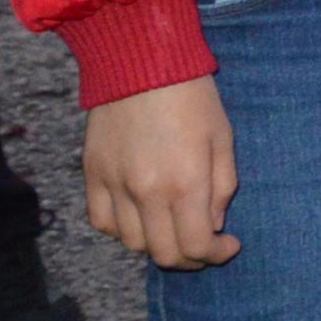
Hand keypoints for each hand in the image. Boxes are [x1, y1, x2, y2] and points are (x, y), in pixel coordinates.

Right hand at [83, 77, 238, 267]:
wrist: (141, 62)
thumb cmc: (192, 97)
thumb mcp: (223, 139)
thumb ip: (222, 188)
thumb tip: (211, 226)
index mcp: (186, 182)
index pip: (196, 246)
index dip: (216, 255)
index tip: (228, 245)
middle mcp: (147, 191)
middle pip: (164, 254)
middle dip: (190, 258)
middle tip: (203, 244)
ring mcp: (115, 185)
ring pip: (132, 243)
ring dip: (156, 244)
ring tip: (173, 226)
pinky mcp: (92, 174)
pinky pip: (102, 222)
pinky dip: (122, 229)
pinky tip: (139, 216)